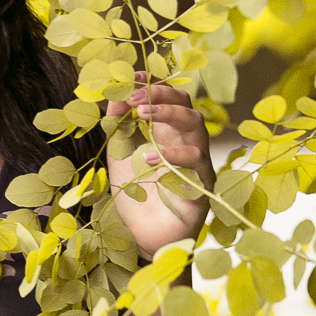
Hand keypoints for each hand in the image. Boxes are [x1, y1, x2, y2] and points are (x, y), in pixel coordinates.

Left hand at [106, 73, 213, 259]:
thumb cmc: (137, 198)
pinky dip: (172, 153)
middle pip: (187, 104)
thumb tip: (113, 98)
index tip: (132, 76)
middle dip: (161, 93)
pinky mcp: (202, 185)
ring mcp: (197, 163)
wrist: (145, 239)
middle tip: (134, 98)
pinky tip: (148, 158)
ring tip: (142, 114)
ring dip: (168, 114)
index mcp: (167, 135)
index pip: (169, 98)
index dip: (154, 83)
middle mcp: (186, 144)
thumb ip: (118, 130)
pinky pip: (196, 160)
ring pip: (197, 125)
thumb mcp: (120, 158)